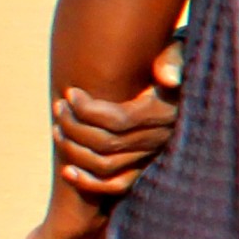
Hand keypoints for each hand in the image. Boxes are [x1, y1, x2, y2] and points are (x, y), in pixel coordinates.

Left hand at [51, 39, 184, 197]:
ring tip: (57, 127)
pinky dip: (89, 183)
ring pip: (105, 165)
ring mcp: (151, 155)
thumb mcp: (176, 53)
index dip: (88, 110)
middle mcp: (160, 139)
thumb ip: (173, 59)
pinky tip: (67, 171)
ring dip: (74, 149)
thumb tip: (168, 79)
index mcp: (166, 113)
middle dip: (74, 125)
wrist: (180, 82)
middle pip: (107, 143)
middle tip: (59, 107)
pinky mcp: (143, 166)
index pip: (119, 121)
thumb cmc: (170, 61)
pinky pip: (117, 185)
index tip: (70, 93)